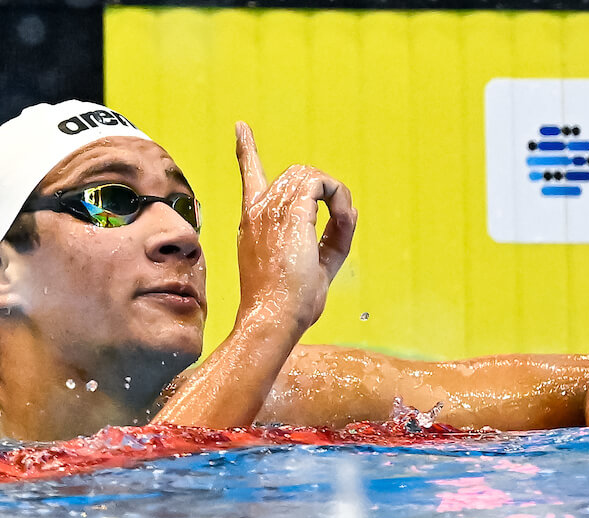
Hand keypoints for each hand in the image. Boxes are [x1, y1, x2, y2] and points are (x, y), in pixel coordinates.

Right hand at [234, 122, 356, 335]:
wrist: (272, 317)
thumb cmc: (288, 304)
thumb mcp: (316, 267)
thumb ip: (332, 237)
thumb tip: (347, 211)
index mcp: (254, 225)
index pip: (250, 178)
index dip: (246, 151)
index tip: (240, 128)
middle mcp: (257, 212)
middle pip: (297, 175)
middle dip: (325, 190)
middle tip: (340, 222)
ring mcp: (269, 210)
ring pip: (310, 175)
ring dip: (335, 196)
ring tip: (340, 225)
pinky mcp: (288, 213)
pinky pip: (321, 184)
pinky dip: (339, 198)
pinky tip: (341, 219)